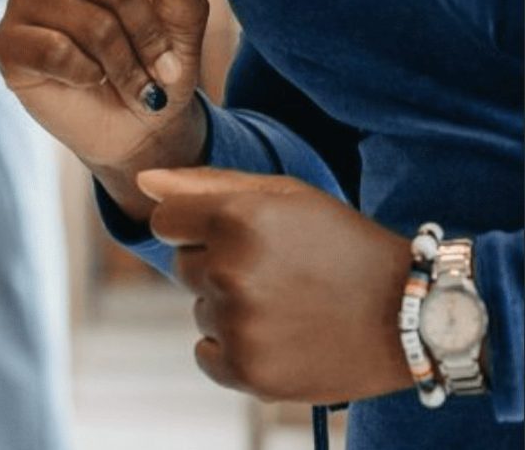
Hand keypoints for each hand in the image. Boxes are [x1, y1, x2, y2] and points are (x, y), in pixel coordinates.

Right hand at [0, 0, 210, 214]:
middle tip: (166, 70)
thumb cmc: (160, 64)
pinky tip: (91, 81)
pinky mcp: (7, 41)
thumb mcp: (183, 20)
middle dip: (150, 32)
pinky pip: (56, 51)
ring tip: (137, 86)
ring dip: (126, 65)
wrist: (138, 129)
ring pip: (89, 22)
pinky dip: (88, 75)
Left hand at [142, 167, 412, 402]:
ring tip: (288, 305)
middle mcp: (229, 270)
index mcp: (235, 218)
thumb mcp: (283, 196)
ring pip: (200, 309)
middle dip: (218, 265)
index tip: (236, 234)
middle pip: (183, 265)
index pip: (165, 220)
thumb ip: (204, 183)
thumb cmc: (338, 243)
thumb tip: (143, 182)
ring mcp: (239, 324)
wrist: (409, 315)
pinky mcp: (249, 371)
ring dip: (230, 308)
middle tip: (277, 272)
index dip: (197, 225)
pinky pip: (206, 354)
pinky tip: (276, 337)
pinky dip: (231, 350)